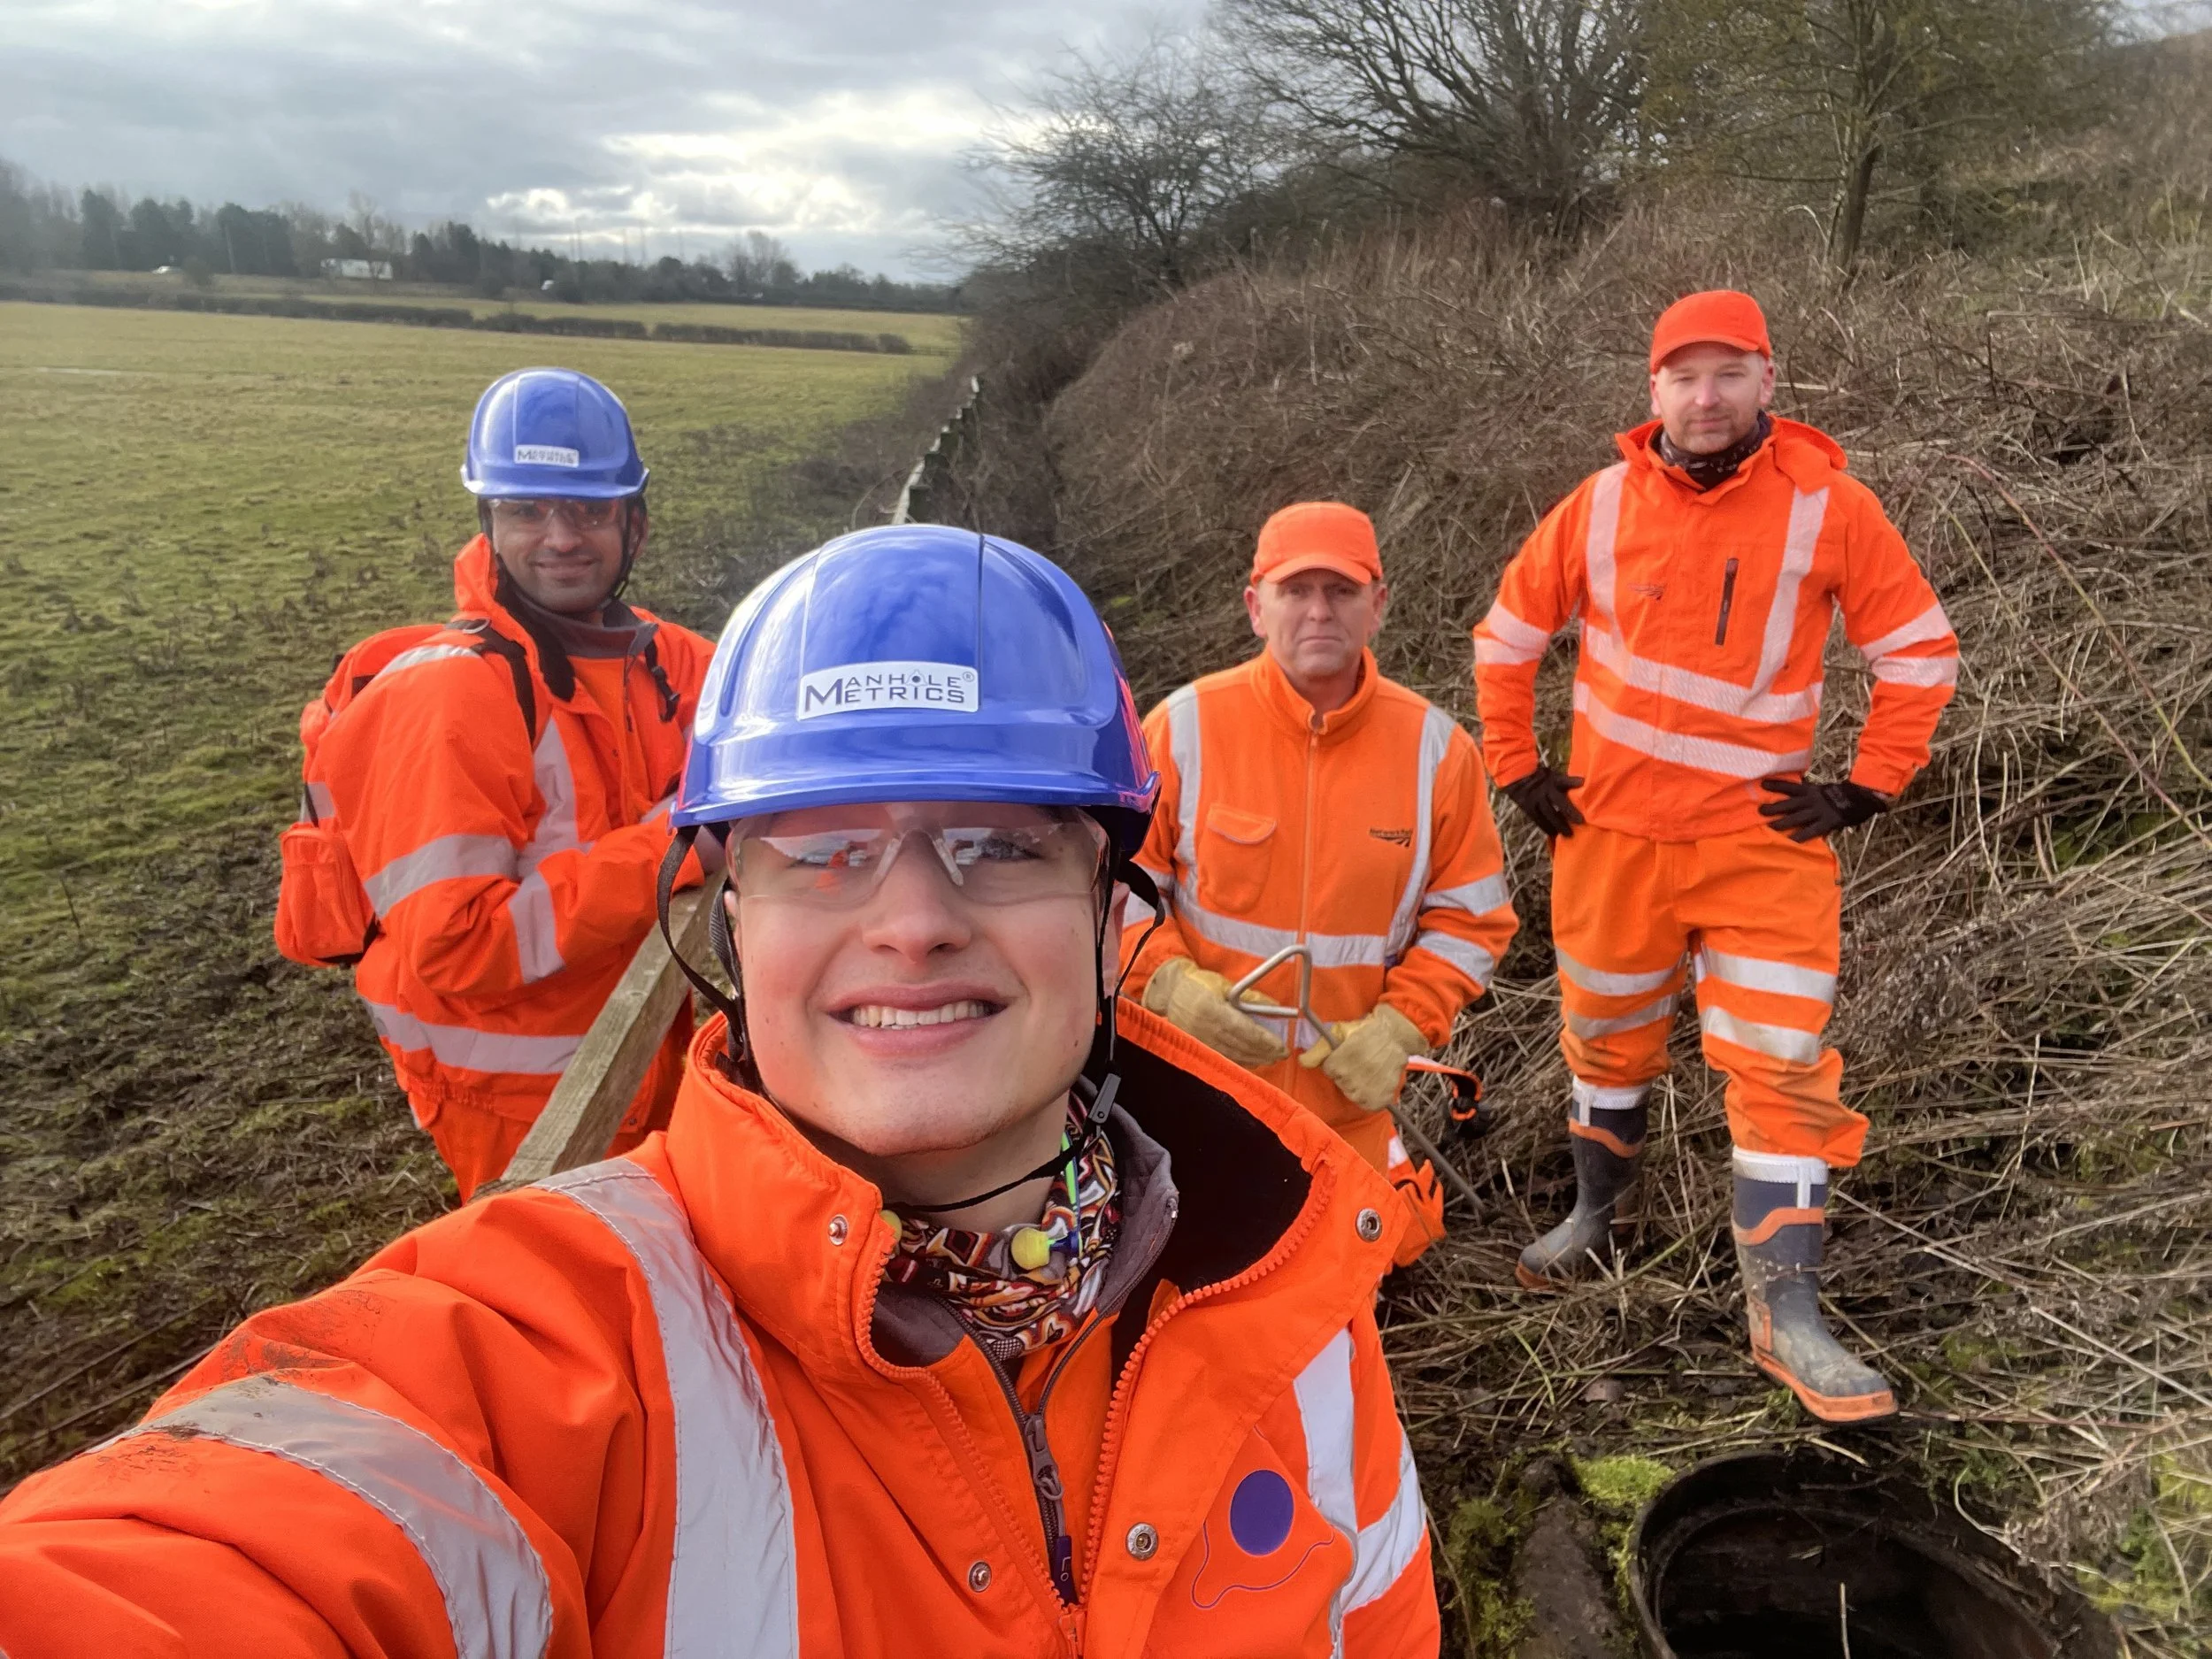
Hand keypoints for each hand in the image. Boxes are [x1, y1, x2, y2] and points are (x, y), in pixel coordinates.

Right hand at [1142, 957, 1288, 1067]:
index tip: (1281, 1046)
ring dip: (1255, 1058)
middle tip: (1282, 1054)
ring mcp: (1202, 1041)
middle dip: (1264, 1052)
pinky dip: (1241, 1061)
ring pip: (1234, 1055)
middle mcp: (1207, 1029)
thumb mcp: (1225, 984)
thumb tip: (1275, 1006)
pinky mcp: (1199, 1047)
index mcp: (1213, 1010)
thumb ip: (1251, 996)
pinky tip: (1254, 1061)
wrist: (1171, 992)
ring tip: (1272, 1059)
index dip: (1265, 1041)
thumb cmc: (1200, 983)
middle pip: (1241, 1045)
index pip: (1245, 1030)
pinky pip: (1224, 1057)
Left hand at [1299, 1004, 1427, 1111]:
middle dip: (1345, 1074)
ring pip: (1352, 1095)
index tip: (1344, 1055)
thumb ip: (1319, 1048)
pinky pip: (1368, 1105)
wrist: (1395, 1035)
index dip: (1334, 1062)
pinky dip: (1369, 1098)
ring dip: (1356, 1087)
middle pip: (1340, 1082)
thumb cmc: (1365, 1031)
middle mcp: (1357, 1074)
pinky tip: (1372, 1085)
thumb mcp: (1339, 1031)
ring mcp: (1370, 1087)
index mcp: (1346, 1057)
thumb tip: (1302, 1062)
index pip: (1329, 1069)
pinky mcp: (1382, 1096)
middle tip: (1357, 1062)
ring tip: (1365, 1072)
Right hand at [1500, 763, 1584, 839]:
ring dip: (1559, 824)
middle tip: (1580, 822)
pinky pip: (1538, 819)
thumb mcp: (1552, 775)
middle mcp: (1544, 789)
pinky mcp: (1528, 807)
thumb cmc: (1540, 776)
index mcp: (1551, 779)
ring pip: (1549, 813)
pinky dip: (1546, 827)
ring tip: (1568, 835)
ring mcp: (1535, 799)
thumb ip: (1566, 781)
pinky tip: (1553, 834)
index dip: (1574, 783)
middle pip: (1559, 802)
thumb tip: (1583, 784)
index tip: (1583, 785)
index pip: (1565, 781)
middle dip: (1570, 812)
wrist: (1516, 776)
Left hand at [1758, 777, 1889, 841]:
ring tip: (1768, 827)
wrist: (1865, 796)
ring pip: (1795, 818)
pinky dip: (1799, 837)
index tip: (1763, 784)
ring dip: (1781, 823)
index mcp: (1812, 789)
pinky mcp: (1826, 822)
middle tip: (1759, 811)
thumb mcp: (1827, 789)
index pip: (1790, 786)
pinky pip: (1810, 831)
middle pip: (1788, 804)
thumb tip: (1802, 791)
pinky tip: (1790, 842)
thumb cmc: (1846, 793)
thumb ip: (1815, 792)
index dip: (1776, 785)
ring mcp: (1818, 811)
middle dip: (1773, 807)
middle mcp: (1812, 800)